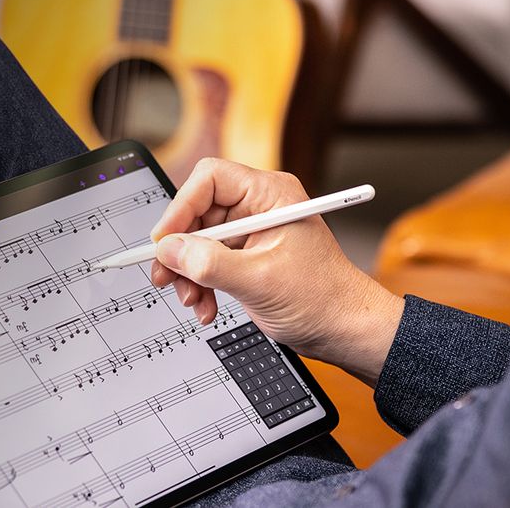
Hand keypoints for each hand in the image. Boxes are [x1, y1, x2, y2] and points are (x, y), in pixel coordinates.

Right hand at [149, 158, 404, 385]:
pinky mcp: (248, 255)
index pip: (210, 179)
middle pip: (199, 211)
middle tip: (165, 278)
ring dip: (189, 273)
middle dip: (182, 250)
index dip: (181, 208)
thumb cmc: (322, 299)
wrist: (345, 330)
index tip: (164, 242)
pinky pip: (210, 260)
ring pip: (199, 240)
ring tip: (193, 301)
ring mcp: (254, 231)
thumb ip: (209, 263)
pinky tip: (206, 308)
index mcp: (271, 194)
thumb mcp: (258, 280)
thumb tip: (168, 250)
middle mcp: (260, 206)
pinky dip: (202, 283)